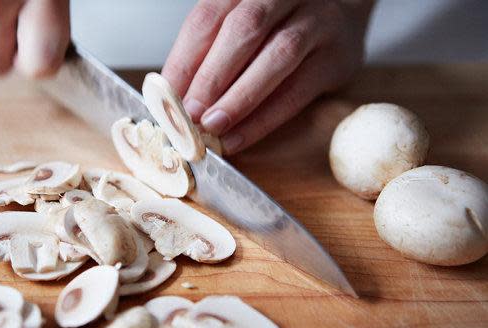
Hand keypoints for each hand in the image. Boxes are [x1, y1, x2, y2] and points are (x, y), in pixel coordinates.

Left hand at [162, 0, 374, 153]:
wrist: (341, 13)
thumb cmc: (278, 23)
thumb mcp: (241, 23)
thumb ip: (209, 50)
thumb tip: (173, 96)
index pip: (209, 18)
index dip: (184, 58)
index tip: (164, 95)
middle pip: (245, 30)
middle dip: (212, 76)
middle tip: (189, 112)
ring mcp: (318, 22)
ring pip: (278, 56)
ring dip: (240, 97)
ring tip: (212, 126)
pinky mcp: (337, 58)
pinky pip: (298, 92)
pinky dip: (265, 118)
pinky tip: (239, 137)